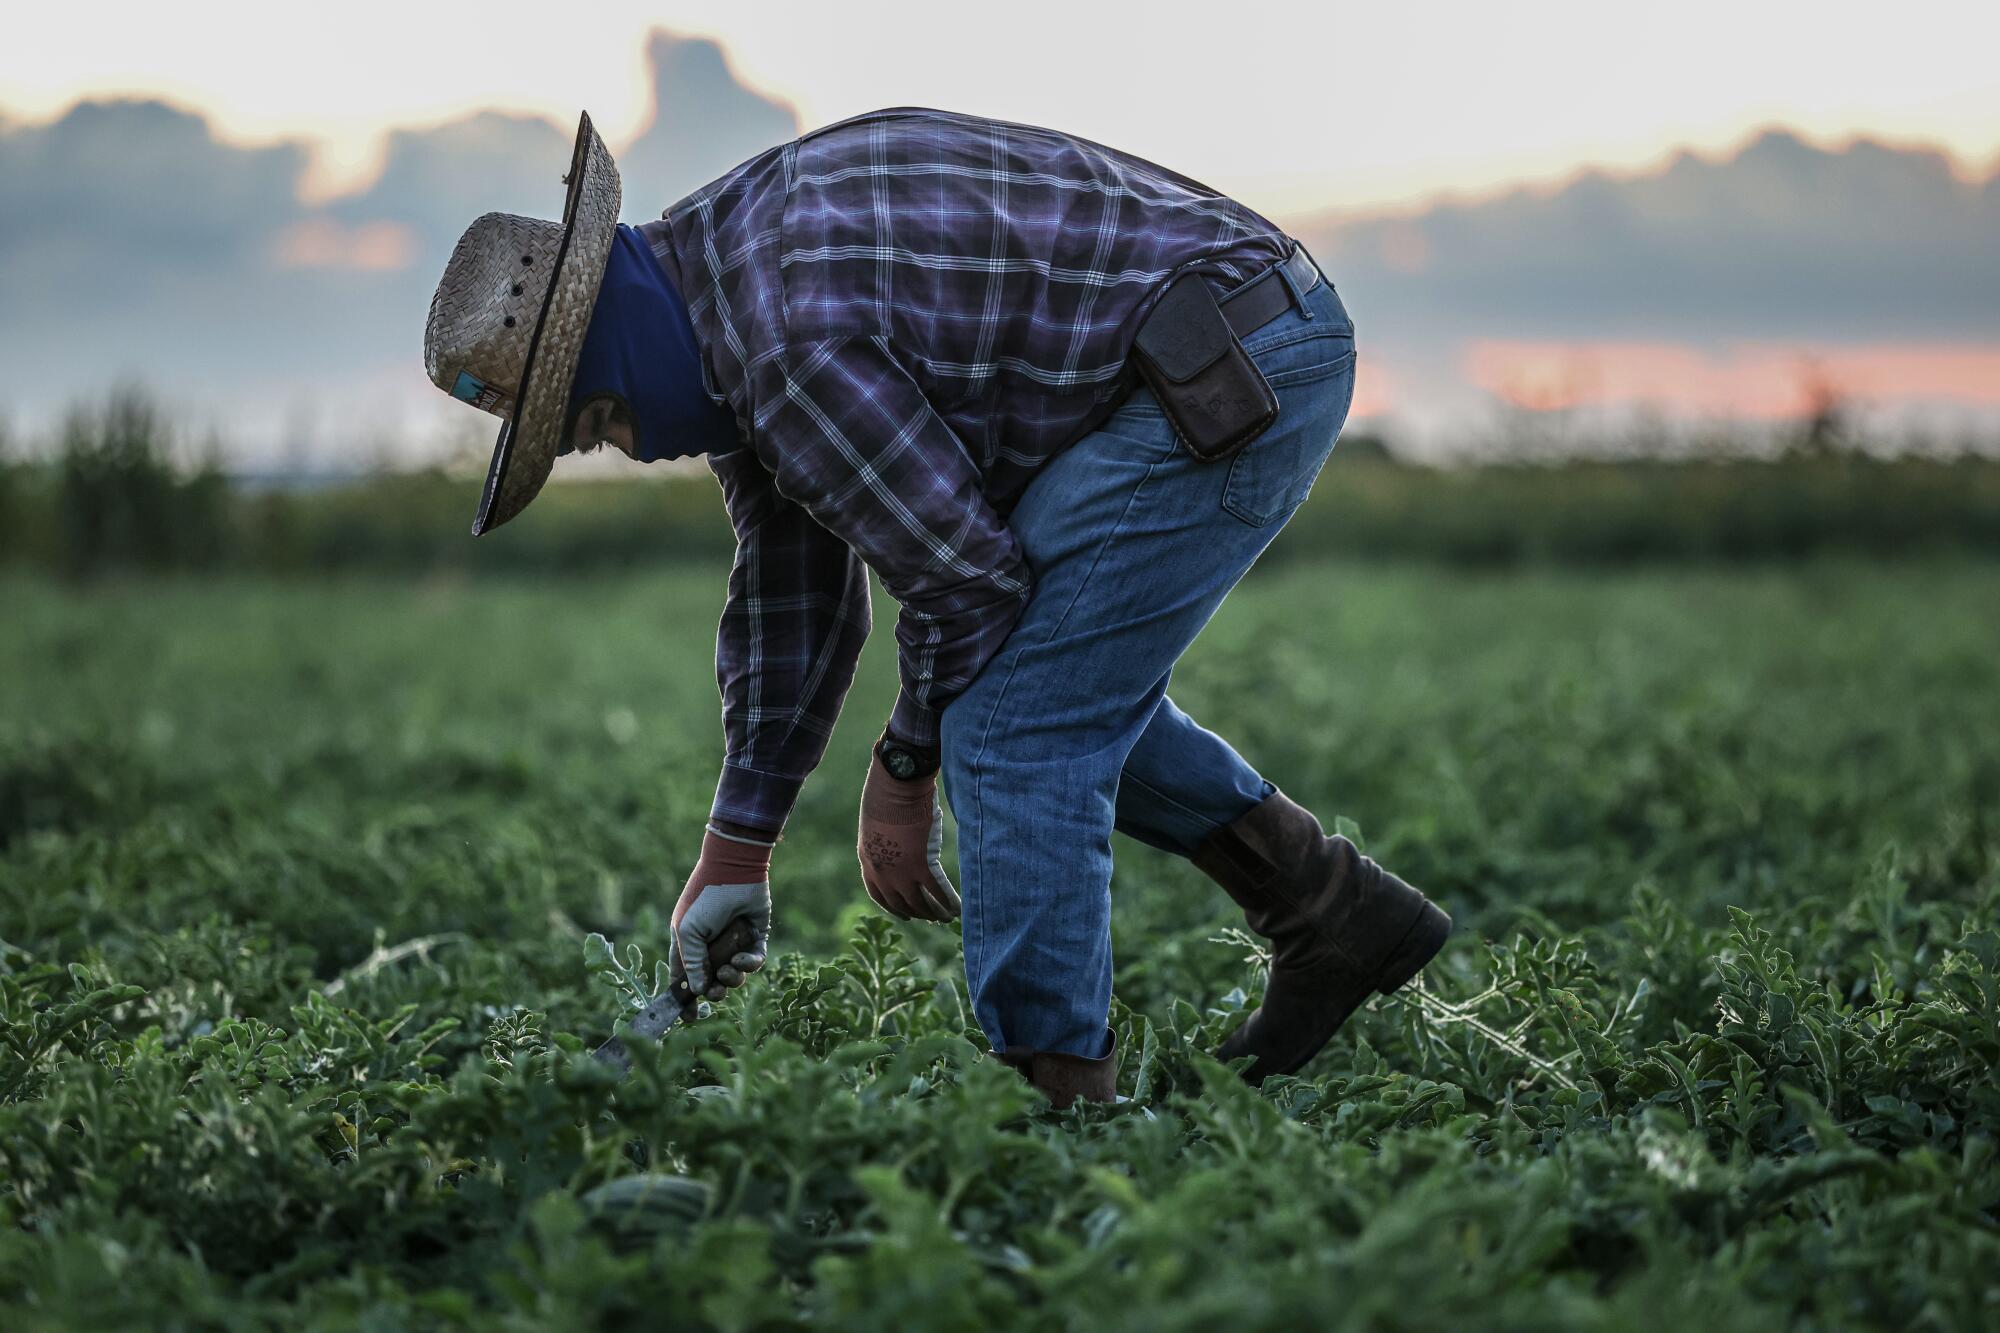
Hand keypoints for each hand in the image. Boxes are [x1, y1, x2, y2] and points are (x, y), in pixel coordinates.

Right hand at [670, 825, 773, 998]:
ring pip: (734, 976)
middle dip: (714, 991)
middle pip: (710, 982)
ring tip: (731, 968)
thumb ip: (692, 962)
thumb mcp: (689, 931)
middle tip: (716, 991)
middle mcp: (710, 946)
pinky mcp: (754, 939)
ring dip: (732, 978)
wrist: (737, 872)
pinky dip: (750, 965)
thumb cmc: (706, 899)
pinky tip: (744, 959)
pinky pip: (754, 962)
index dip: (685, 999)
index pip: (683, 978)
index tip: (688, 1017)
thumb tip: (696, 991)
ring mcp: (732, 943)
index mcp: (687, 943)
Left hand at [858, 750, 960, 921]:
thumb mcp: (878, 822)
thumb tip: (902, 838)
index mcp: (868, 860)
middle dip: (917, 913)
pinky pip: (938, 891)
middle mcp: (882, 872)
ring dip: (934, 913)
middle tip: (931, 917)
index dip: (893, 907)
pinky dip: (949, 903)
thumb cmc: (887, 793)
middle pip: (900, 903)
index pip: (879, 894)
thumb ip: (887, 838)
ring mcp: (900, 871)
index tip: (904, 915)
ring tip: (947, 918)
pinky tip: (957, 910)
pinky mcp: (921, 865)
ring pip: (920, 903)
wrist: (895, 785)